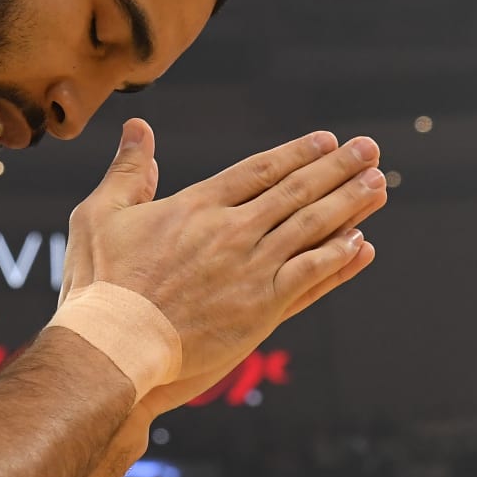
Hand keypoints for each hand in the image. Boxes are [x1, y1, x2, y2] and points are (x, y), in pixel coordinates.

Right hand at [61, 120, 384, 410]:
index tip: (327, 141)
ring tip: (378, 185)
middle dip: (338, 168)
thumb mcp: (99, 215)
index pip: (259, 170)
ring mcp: (250, 271)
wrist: (113, 348)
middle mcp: (231, 232)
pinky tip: (361, 244)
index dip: (297, 154)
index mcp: (196, 206)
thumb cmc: (98, 285)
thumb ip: (127, 172)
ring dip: (349, 204)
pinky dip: (338, 258)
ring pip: (312, 228)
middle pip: (296, 192)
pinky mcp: (261, 310)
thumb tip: (137, 128)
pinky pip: (310, 276)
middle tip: (370, 150)